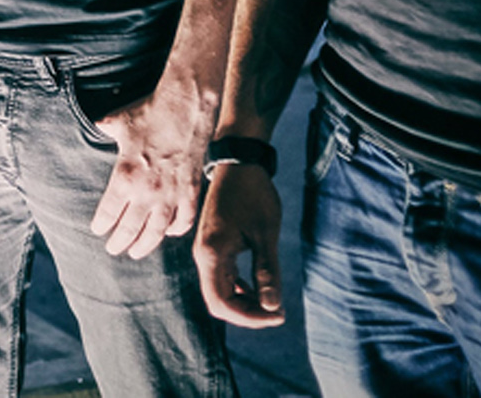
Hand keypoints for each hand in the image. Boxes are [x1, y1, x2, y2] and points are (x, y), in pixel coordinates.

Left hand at [89, 79, 205, 257]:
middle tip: (113, 249)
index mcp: (125, 176)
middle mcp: (147, 191)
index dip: (101, 225)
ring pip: (156, 232)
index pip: (108, 212)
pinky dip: (176, 230)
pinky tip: (169, 232)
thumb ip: (105, 128)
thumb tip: (98, 125)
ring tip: (136, 252)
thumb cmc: (150, 112)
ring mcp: (171, 194)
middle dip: (119, 242)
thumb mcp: (118, 120)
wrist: (185, 107)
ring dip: (145, 245)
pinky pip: (184, 220)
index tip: (98, 231)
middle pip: (129, 229)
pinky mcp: (191, 191)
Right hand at [193, 160, 287, 327]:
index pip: (221, 303)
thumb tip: (272, 307)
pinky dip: (240, 289)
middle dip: (248, 314)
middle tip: (278, 312)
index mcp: (211, 253)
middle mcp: (203, 256)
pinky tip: (259, 287)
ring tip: (272, 302)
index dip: (249, 317)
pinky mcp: (214, 246)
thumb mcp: (265, 234)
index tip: (278, 315)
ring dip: (245, 303)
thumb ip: (267, 271)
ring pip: (220, 292)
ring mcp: (206, 251)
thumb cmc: (253, 195)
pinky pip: (222, 278)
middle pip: (218, 302)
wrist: (240, 163)